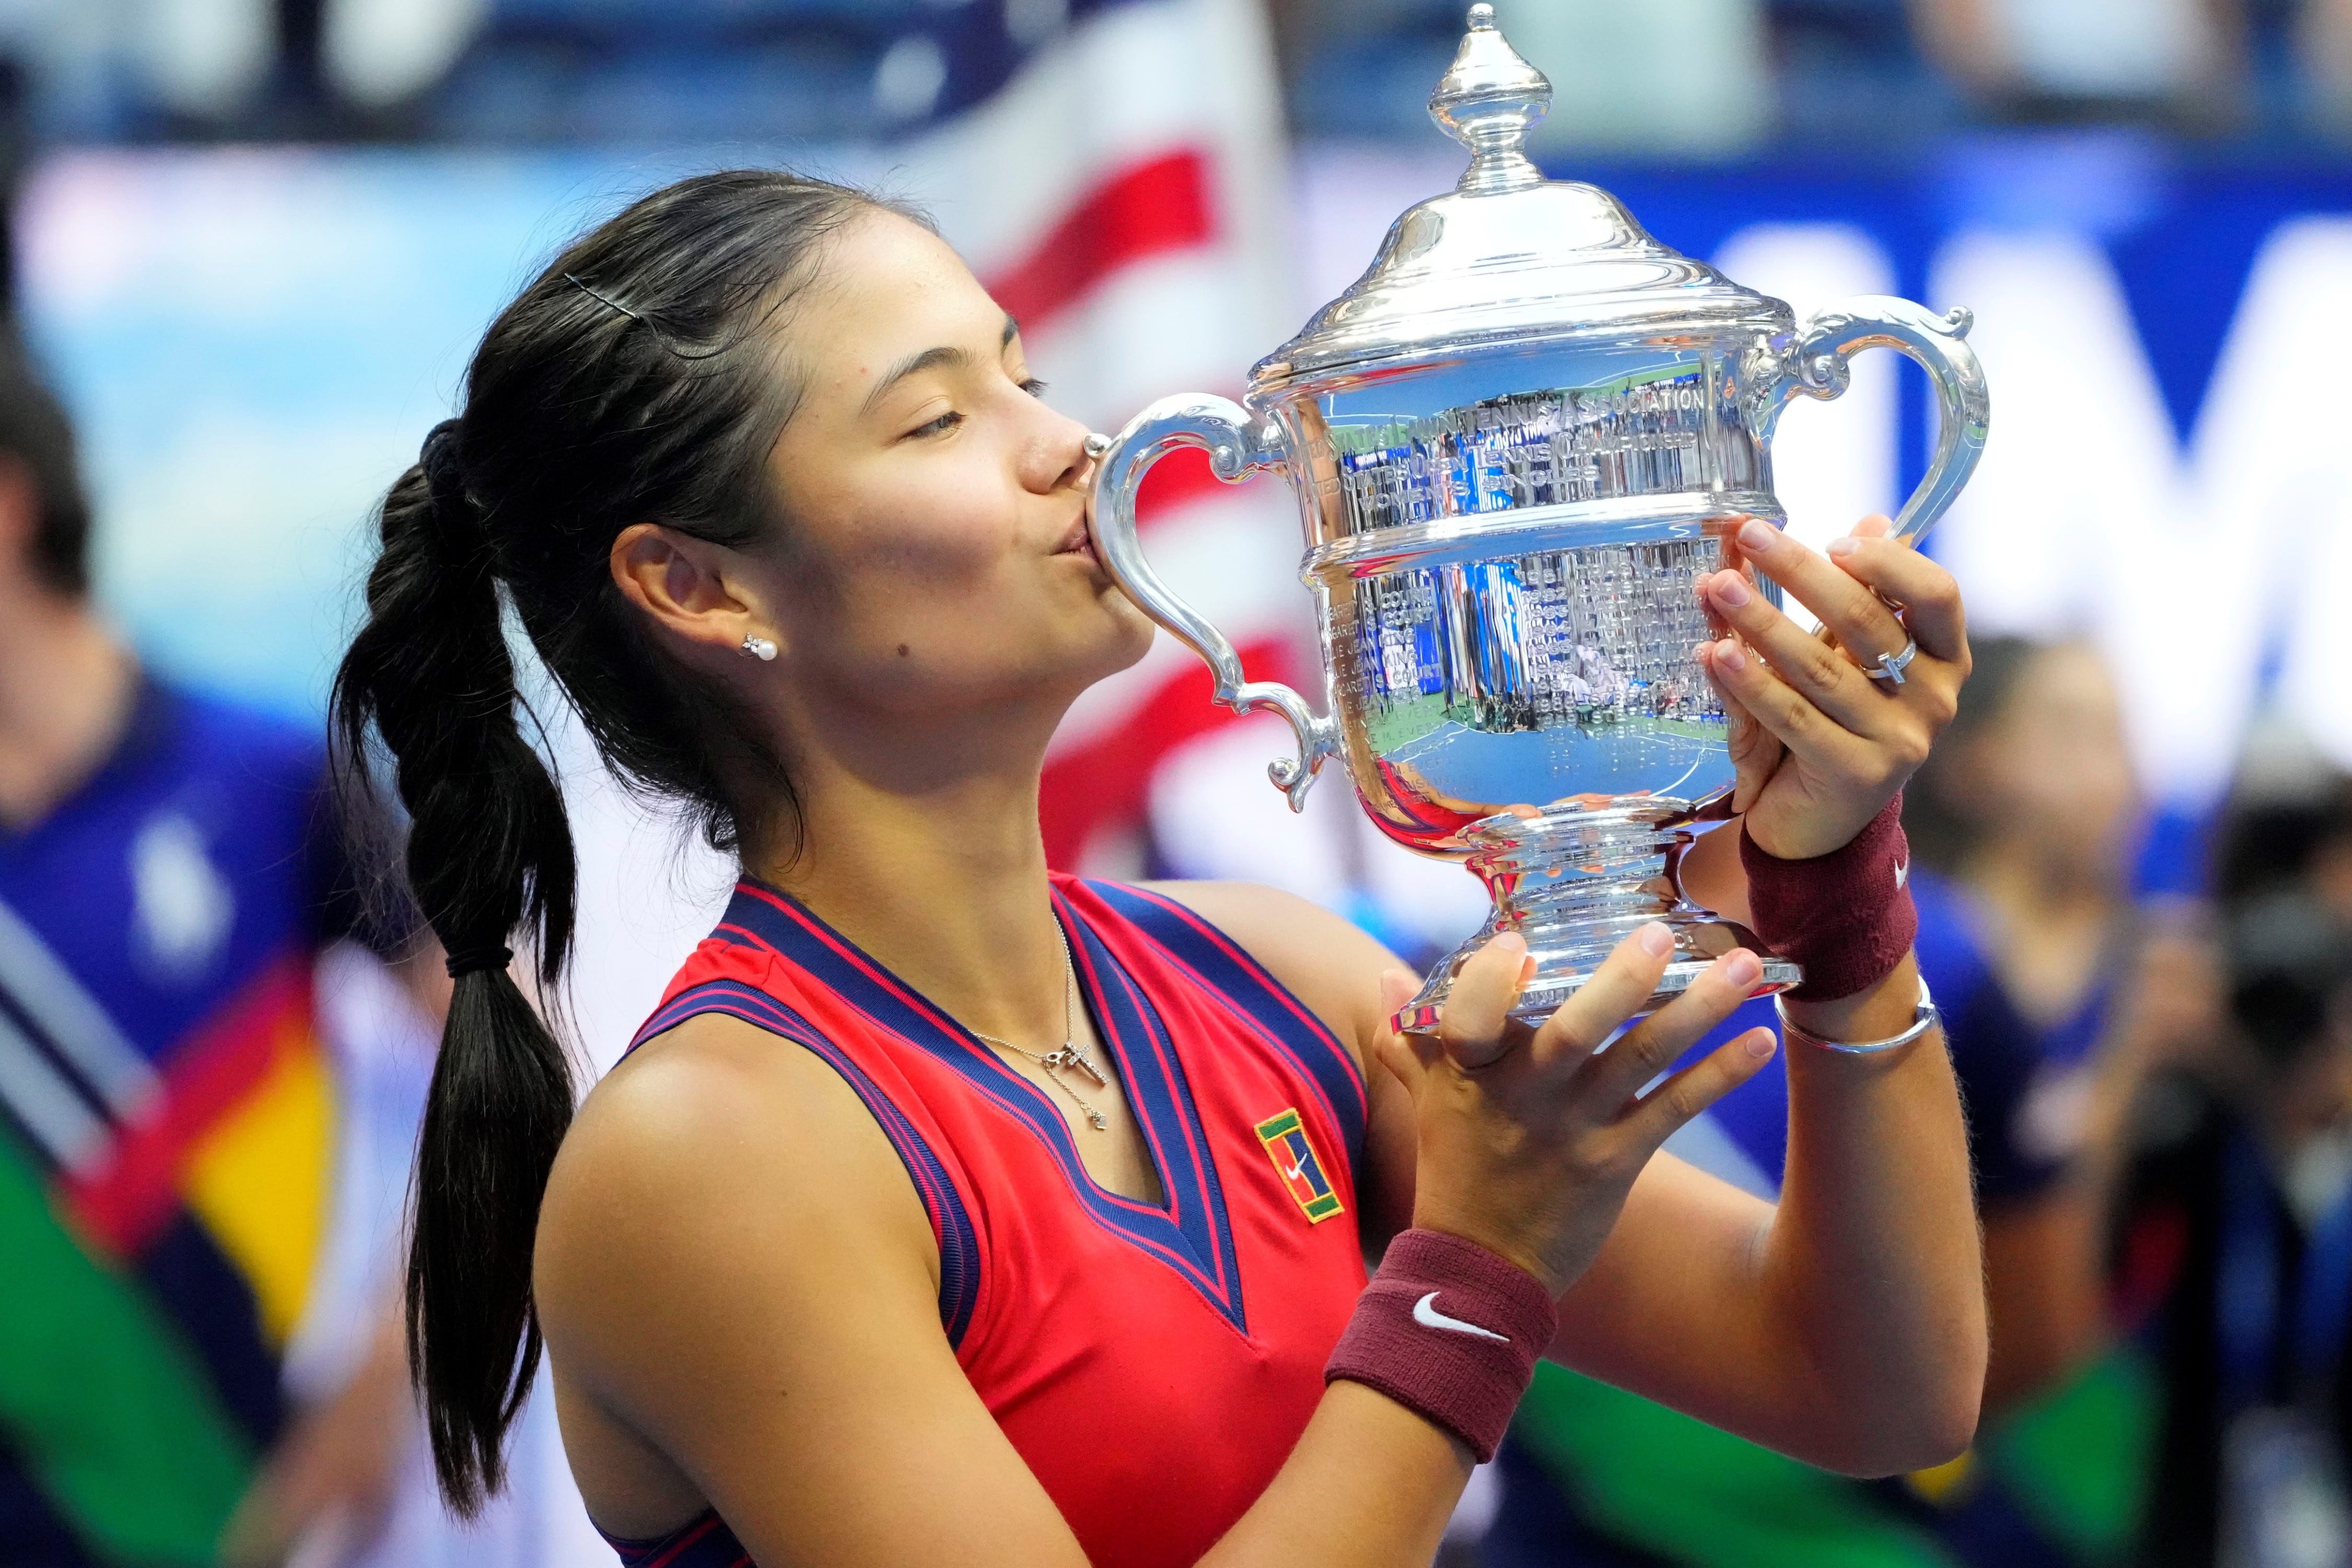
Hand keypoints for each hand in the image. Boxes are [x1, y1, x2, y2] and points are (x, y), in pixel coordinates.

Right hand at [1376, 927, 1776, 1296]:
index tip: (1517, 939)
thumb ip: (1409, 1035)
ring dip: (1698, 1011)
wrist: (1481, 1269)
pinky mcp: (1617, 1162)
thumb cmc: (1455, 1169)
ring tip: (1743, 968)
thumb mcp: (1427, 1099)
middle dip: (1622, 980)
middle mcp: (1525, 1094)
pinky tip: (1762, 1041)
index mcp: (1471, 1071)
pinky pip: (1674, 1110)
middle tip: (1663, 934)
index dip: (1488, 978)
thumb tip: (1387, 975)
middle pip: (1575, 1029)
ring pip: (1641, 1058)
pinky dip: (1720, 1075)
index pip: (1469, 1015)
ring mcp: (1574, 1129)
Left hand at [1695, 515, 1968, 859]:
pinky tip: (1714, 652)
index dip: (1889, 562)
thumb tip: (1870, 517)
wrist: (1818, 823)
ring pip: (1820, 668)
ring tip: (1716, 585)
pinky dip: (1748, 681)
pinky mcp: (1855, 774)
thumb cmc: (1833, 721)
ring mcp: (1899, 741)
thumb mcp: (1845, 654)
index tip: (1832, 540)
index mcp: (1943, 658)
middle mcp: (1934, 699)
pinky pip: (1791, 716)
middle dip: (1800, 574)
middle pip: (1866, 622)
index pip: (1937, 595)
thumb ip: (1854, 594)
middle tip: (1748, 537)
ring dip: (1761, 620)